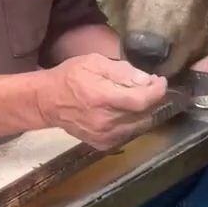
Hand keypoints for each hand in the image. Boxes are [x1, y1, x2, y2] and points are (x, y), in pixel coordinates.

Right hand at [39, 53, 167, 150]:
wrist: (47, 102)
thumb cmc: (70, 77)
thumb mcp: (94, 62)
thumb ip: (121, 71)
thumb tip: (145, 80)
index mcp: (103, 98)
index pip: (142, 100)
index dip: (157, 91)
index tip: (160, 81)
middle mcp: (106, 121)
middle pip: (144, 113)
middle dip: (150, 98)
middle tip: (146, 86)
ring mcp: (104, 136)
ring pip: (139, 125)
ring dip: (143, 111)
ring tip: (134, 98)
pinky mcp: (102, 144)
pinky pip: (128, 134)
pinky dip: (132, 122)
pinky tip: (123, 111)